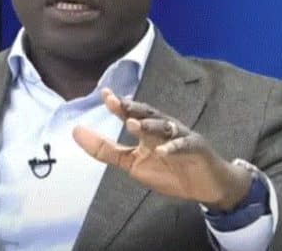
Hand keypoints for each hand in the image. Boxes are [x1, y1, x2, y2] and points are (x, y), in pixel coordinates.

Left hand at [73, 89, 251, 210]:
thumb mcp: (132, 163)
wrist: (206, 187)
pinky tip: (161, 150)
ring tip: (133, 124)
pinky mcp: (197, 148)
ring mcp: (181, 136)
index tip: (105, 94)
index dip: (118, 105)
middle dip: (132, 107)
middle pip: (148, 114)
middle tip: (116, 102)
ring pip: (165, 126)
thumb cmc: (169, 171)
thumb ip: (105, 149)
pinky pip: (184, 145)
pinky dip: (173, 147)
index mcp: (147, 131)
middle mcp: (164, 128)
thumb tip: (75, 131)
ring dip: (149, 124)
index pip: (131, 114)